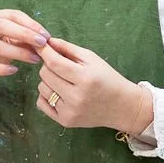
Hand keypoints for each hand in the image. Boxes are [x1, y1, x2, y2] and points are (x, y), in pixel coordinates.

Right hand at [0, 9, 49, 114]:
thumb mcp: (8, 43)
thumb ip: (23, 39)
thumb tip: (45, 40)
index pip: (11, 15)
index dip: (30, 24)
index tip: (46, 35)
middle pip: (2, 25)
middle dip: (25, 34)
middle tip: (43, 43)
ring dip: (19, 52)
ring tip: (35, 59)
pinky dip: (2, 68)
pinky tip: (15, 70)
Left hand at [35, 37, 152, 135]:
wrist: (122, 107)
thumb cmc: (108, 79)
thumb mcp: (92, 59)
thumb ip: (68, 48)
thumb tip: (47, 41)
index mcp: (85, 78)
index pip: (54, 63)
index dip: (45, 52)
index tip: (40, 45)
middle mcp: (76, 97)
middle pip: (45, 74)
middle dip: (49, 66)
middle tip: (61, 66)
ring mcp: (70, 111)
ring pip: (42, 88)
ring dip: (49, 81)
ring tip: (64, 81)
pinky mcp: (65, 121)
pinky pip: (41, 104)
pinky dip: (46, 96)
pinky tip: (60, 93)